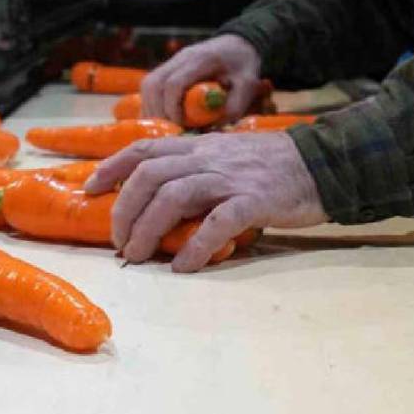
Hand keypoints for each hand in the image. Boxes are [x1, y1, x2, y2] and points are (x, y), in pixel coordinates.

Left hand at [83, 133, 327, 272]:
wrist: (324, 163)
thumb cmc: (274, 165)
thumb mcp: (227, 155)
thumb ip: (196, 168)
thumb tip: (161, 194)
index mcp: (198, 146)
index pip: (143, 148)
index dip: (111, 167)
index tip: (89, 189)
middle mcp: (207, 158)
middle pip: (148, 176)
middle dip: (124, 209)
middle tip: (119, 241)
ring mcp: (229, 178)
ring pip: (173, 197)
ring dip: (148, 229)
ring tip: (137, 255)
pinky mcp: (253, 201)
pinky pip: (216, 224)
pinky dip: (195, 247)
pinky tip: (184, 267)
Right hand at [140, 34, 262, 124]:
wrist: (239, 44)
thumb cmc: (243, 66)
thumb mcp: (247, 86)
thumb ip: (232, 108)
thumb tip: (211, 130)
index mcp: (201, 60)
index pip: (174, 83)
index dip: (172, 108)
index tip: (180, 126)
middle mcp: (181, 58)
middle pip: (153, 84)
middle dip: (157, 112)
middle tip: (170, 131)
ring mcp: (172, 61)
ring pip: (148, 85)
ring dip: (151, 109)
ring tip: (165, 127)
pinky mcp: (168, 68)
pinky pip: (150, 86)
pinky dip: (152, 104)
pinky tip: (163, 118)